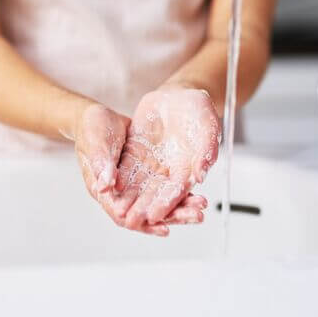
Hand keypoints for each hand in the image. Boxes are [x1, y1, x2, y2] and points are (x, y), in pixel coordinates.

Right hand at [74, 103, 209, 236]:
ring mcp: (133, 184)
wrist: (96, 116)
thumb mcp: (95, 144)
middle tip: (195, 215)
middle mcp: (120, 192)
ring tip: (201, 204)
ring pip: (158, 201)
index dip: (144, 224)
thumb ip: (101, 165)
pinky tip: (195, 189)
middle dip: (172, 216)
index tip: (165, 227)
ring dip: (180, 205)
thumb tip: (106, 187)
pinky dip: (178, 189)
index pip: (123, 215)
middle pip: (147, 213)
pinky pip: (163, 185)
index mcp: (104, 190)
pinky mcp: (144, 173)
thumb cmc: (90, 130)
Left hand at [115, 85, 220, 231]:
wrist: (179, 95)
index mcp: (188, 168)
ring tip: (119, 212)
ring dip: (130, 200)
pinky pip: (125, 168)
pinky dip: (118, 179)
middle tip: (133, 221)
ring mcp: (151, 161)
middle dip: (144, 209)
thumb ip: (206, 150)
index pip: (176, 192)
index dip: (166, 204)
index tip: (155, 216)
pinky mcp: (136, 151)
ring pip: (138, 185)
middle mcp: (168, 170)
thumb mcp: (208, 126)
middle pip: (155, 194)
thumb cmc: (198, 110)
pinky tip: (109, 189)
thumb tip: (201, 175)